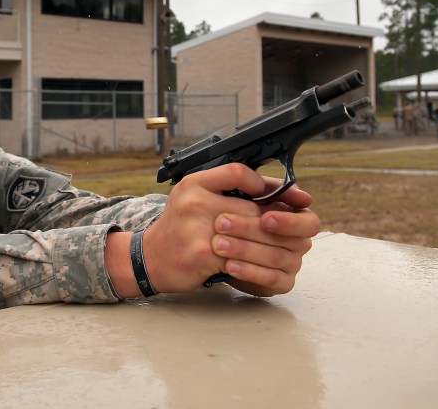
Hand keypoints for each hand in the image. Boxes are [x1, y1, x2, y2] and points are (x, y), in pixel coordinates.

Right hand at [143, 163, 318, 295]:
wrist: (150, 258)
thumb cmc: (179, 228)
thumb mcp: (194, 197)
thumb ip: (226, 190)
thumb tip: (271, 189)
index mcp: (194, 183)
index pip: (236, 171)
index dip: (262, 183)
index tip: (276, 196)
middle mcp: (194, 201)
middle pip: (251, 208)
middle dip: (272, 223)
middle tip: (287, 231)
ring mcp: (198, 227)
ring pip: (250, 233)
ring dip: (268, 244)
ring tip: (278, 249)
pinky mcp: (202, 253)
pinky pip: (239, 256)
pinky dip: (252, 263)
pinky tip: (258, 265)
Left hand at [213, 180, 318, 295]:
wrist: (219, 241)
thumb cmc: (237, 213)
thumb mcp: (247, 194)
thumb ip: (264, 186)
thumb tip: (286, 191)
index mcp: (298, 219)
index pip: (309, 223)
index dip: (290, 222)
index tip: (265, 218)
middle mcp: (299, 242)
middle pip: (287, 240)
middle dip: (252, 230)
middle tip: (222, 223)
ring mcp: (292, 264)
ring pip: (275, 258)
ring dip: (245, 250)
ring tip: (219, 244)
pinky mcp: (281, 283)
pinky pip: (270, 280)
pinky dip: (249, 271)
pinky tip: (229, 265)